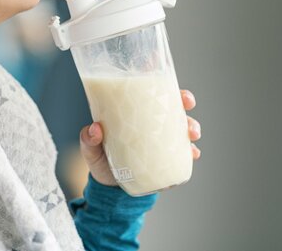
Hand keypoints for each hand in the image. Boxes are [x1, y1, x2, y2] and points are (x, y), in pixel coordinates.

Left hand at [79, 89, 201, 186]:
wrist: (109, 189)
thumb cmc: (100, 161)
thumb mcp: (91, 149)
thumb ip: (89, 139)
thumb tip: (95, 128)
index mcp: (135, 114)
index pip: (155, 97)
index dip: (170, 91)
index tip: (179, 93)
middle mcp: (152, 125)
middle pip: (174, 110)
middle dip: (186, 107)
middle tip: (187, 110)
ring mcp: (161, 143)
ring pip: (183, 130)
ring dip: (192, 128)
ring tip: (191, 135)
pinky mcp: (167, 160)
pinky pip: (183, 154)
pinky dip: (191, 152)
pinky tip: (193, 153)